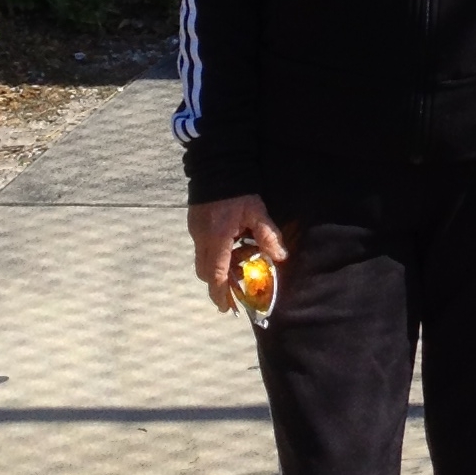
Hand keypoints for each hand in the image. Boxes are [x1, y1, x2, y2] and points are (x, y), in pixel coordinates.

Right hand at [189, 194, 282, 311]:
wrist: (216, 166)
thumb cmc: (238, 191)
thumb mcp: (257, 211)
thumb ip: (268, 235)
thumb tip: (281, 257)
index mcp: (217, 238)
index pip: (216, 273)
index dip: (221, 293)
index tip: (226, 307)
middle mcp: (202, 239)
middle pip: (205, 272)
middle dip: (216, 287)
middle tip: (230, 296)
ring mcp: (195, 232)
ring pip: (202, 262)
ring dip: (215, 272)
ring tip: (233, 273)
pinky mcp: (194, 225)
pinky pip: (202, 249)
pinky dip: (213, 258)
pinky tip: (228, 252)